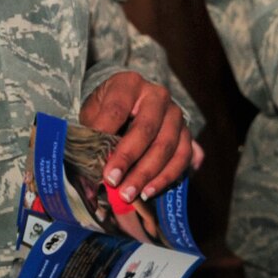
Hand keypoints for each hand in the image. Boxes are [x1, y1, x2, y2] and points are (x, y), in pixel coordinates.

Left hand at [79, 72, 195, 204]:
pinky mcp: (187, 133)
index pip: (117, 109)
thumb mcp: (92, 113)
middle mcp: (157, 96)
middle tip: (113, 181)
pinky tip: (149, 191)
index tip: (96, 159)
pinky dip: (166, 177)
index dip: (106, 134)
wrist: (131, 106)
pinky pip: (182, 157)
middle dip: (128, 159)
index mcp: (129, 84)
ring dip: (147, 174)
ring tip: (129, 193)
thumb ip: (92, 133)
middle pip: (146, 129)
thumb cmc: (107, 110)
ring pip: (167, 146)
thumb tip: (90, 163)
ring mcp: (176, 115)